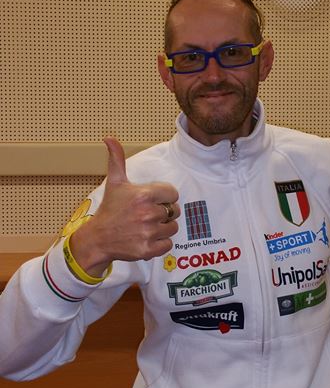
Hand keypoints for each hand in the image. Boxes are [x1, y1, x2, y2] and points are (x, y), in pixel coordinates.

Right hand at [70, 137, 179, 276]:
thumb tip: (109, 138)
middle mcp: (147, 213)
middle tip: (147, 215)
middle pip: (174, 211)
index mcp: (143, 195)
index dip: (164, 197)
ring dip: (163, 228)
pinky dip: (160, 243)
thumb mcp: (115, 183)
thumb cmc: (110, 210)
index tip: (152, 200)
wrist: (98, 238)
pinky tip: (146, 238)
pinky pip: (168, 244)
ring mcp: (148, 233)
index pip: (172, 194)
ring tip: (146, 227)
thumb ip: (117, 159)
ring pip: (172, 228)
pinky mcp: (148, 249)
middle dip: (163, 213)